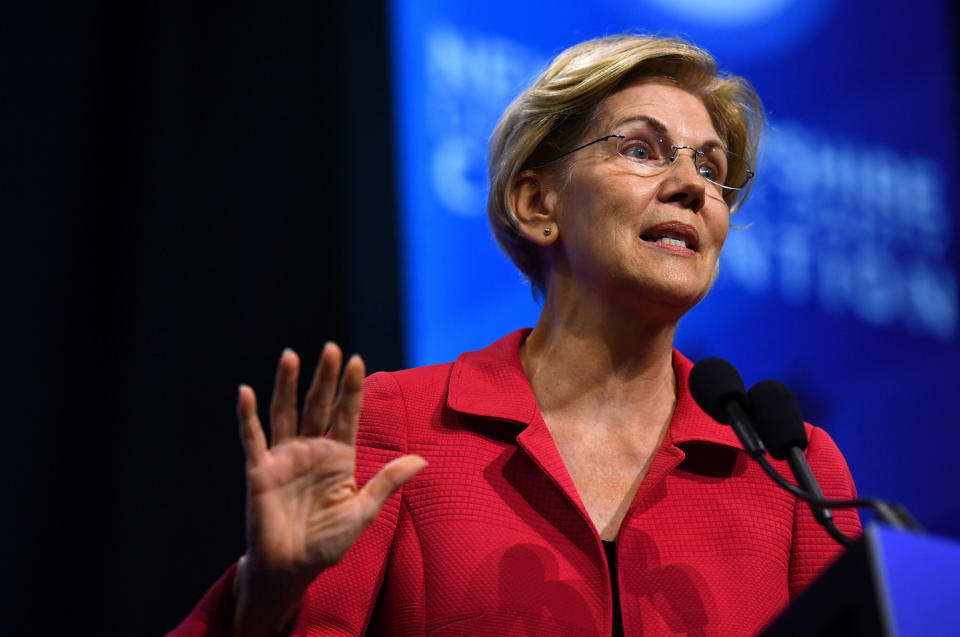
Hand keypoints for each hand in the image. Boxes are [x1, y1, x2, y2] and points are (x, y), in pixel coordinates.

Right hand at [232, 343, 426, 635]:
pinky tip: (245, 392)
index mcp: (339, 457)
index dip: (351, 389)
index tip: (357, 360)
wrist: (292, 569)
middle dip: (325, 378)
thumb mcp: (363, 511)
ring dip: (286, 385)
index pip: (346, 414)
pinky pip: (253, 439)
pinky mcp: (260, 471)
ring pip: (285, 413)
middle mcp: (311, 449)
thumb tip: (422, 460)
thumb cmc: (328, 542)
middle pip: (318, 405)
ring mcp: (284, 458)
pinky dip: (247, 416)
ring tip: (291, 355)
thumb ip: (387, 482)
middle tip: (332, 348)